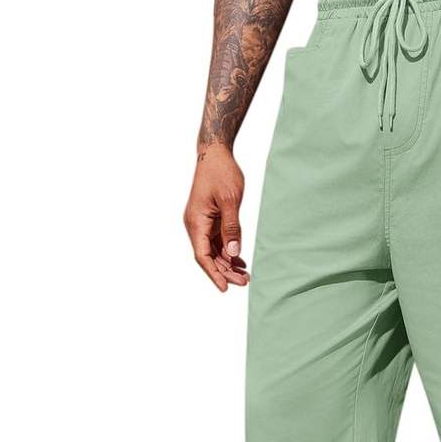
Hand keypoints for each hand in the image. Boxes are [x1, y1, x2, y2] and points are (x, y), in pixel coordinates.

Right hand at [183, 144, 249, 291]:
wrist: (214, 154)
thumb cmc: (221, 173)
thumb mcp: (229, 200)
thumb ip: (232, 227)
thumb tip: (234, 252)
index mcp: (196, 222)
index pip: (202, 256)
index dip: (214, 273)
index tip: (225, 287)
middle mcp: (195, 225)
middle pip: (208, 257)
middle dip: (225, 272)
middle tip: (244, 282)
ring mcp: (202, 223)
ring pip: (213, 251)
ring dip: (227, 264)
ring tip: (244, 276)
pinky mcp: (209, 220)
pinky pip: (217, 242)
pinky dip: (228, 253)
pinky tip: (240, 262)